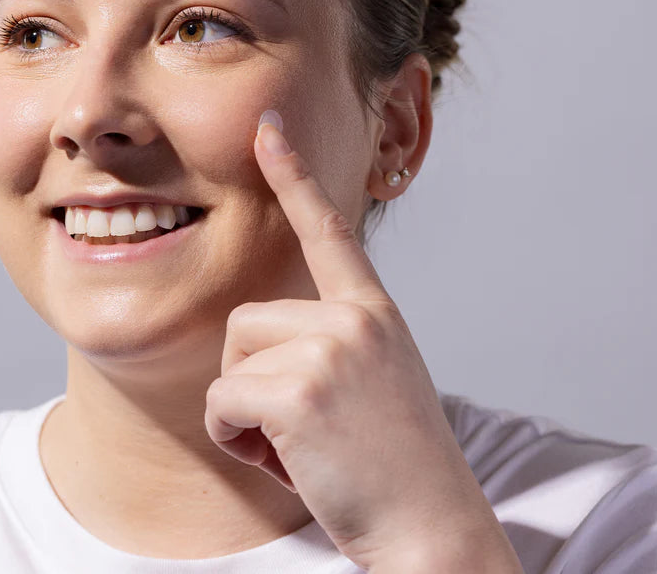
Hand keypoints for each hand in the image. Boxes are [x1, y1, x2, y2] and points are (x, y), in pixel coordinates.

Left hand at [204, 110, 521, 572]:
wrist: (433, 530)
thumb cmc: (392, 462)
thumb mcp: (374, 378)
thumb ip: (331, 338)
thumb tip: (261, 329)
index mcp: (372, 311)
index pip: (330, 228)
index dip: (294, 173)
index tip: (266, 125)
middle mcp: (356, 317)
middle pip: (246, 320)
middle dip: (255, 378)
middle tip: (308, 427)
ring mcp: (332, 348)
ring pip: (231, 361)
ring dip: (248, 412)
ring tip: (305, 445)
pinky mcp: (301, 389)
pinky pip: (222, 401)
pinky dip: (238, 439)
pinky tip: (289, 462)